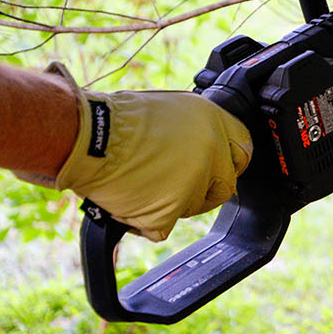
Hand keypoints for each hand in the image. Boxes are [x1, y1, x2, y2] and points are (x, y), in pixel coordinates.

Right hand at [48, 64, 251, 241]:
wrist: (90, 135)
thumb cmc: (118, 119)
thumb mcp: (171, 107)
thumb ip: (197, 128)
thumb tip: (206, 142)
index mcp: (214, 121)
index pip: (242, 149)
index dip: (228, 161)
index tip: (218, 168)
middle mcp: (211, 150)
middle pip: (224, 184)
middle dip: (204, 188)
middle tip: (175, 183)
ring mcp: (194, 182)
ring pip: (193, 206)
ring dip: (172, 202)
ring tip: (143, 183)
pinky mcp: (172, 209)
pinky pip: (162, 226)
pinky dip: (146, 220)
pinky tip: (131, 199)